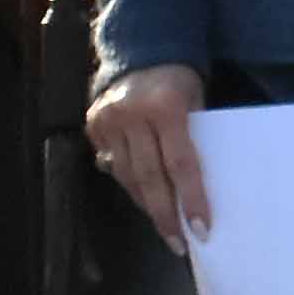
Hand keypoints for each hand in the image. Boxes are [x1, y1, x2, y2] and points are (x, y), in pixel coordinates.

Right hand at [88, 62, 210, 243]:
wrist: (143, 51)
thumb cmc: (180, 83)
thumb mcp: (197, 103)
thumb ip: (194, 140)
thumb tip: (197, 194)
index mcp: (165, 105)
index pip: (180, 162)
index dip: (191, 198)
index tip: (200, 229)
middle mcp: (132, 113)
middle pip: (149, 176)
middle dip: (165, 214)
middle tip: (179, 243)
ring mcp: (108, 119)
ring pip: (127, 176)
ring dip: (147, 204)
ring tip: (165, 226)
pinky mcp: (93, 123)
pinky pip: (112, 165)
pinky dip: (129, 184)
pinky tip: (144, 198)